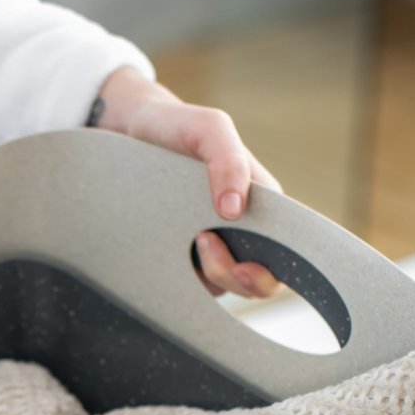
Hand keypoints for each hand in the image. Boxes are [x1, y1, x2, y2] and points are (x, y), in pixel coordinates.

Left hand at [92, 66, 282, 298]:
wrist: (129, 134)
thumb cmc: (177, 127)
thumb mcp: (207, 129)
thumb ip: (228, 159)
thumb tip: (235, 209)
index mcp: (261, 204)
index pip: (285, 253)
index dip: (272, 272)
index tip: (245, 267)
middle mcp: (241, 231)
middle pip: (254, 281)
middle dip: (235, 278)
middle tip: (202, 243)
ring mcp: (211, 248)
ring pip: (221, 287)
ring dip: (207, 276)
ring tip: (187, 237)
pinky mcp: (181, 257)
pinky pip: (189, 285)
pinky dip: (182, 281)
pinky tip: (169, 256)